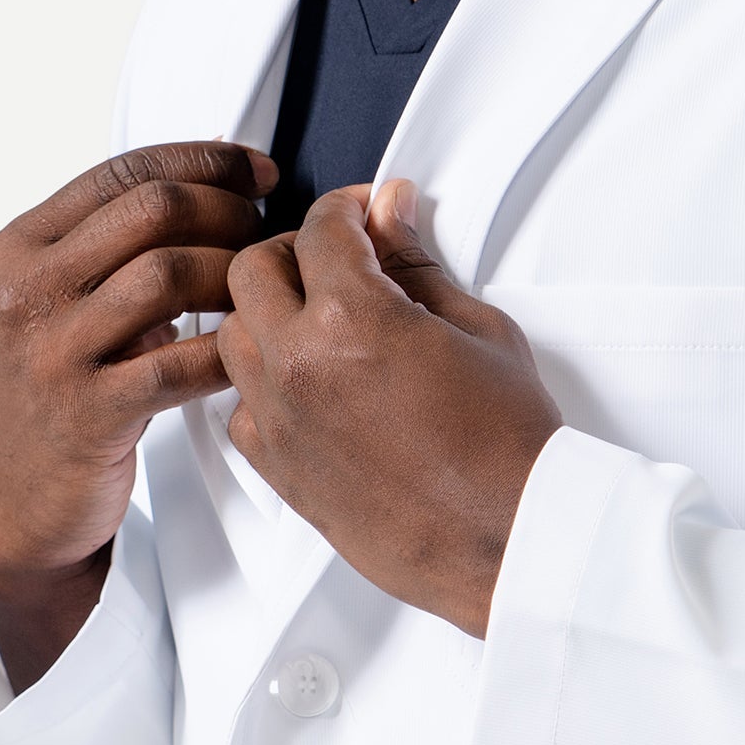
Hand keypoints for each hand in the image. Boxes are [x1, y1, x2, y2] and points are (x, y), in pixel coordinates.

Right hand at [0, 141, 276, 601]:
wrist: (6, 499)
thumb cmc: (45, 390)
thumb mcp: (48, 301)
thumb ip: (106, 244)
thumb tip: (204, 176)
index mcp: (18, 248)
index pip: (123, 170)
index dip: (205, 161)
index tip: (256, 171)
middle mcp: (26, 291)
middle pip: (153, 208)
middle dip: (227, 210)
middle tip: (262, 230)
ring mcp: (53, 352)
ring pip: (170, 273)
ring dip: (232, 272)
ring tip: (254, 288)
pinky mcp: (88, 414)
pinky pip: (181, 364)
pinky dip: (227, 349)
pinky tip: (245, 348)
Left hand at [218, 179, 561, 638]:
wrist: (510, 537)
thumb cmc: (508, 446)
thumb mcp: (477, 327)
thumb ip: (415, 263)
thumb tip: (391, 214)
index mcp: (351, 318)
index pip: (321, 228)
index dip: (347, 207)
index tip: (364, 212)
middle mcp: (299, 365)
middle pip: (252, 270)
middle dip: (294, 251)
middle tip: (338, 258)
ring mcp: (281, 419)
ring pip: (234, 336)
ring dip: (268, 315)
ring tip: (320, 320)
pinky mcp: (279, 468)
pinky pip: (240, 407)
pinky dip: (264, 385)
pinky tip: (310, 384)